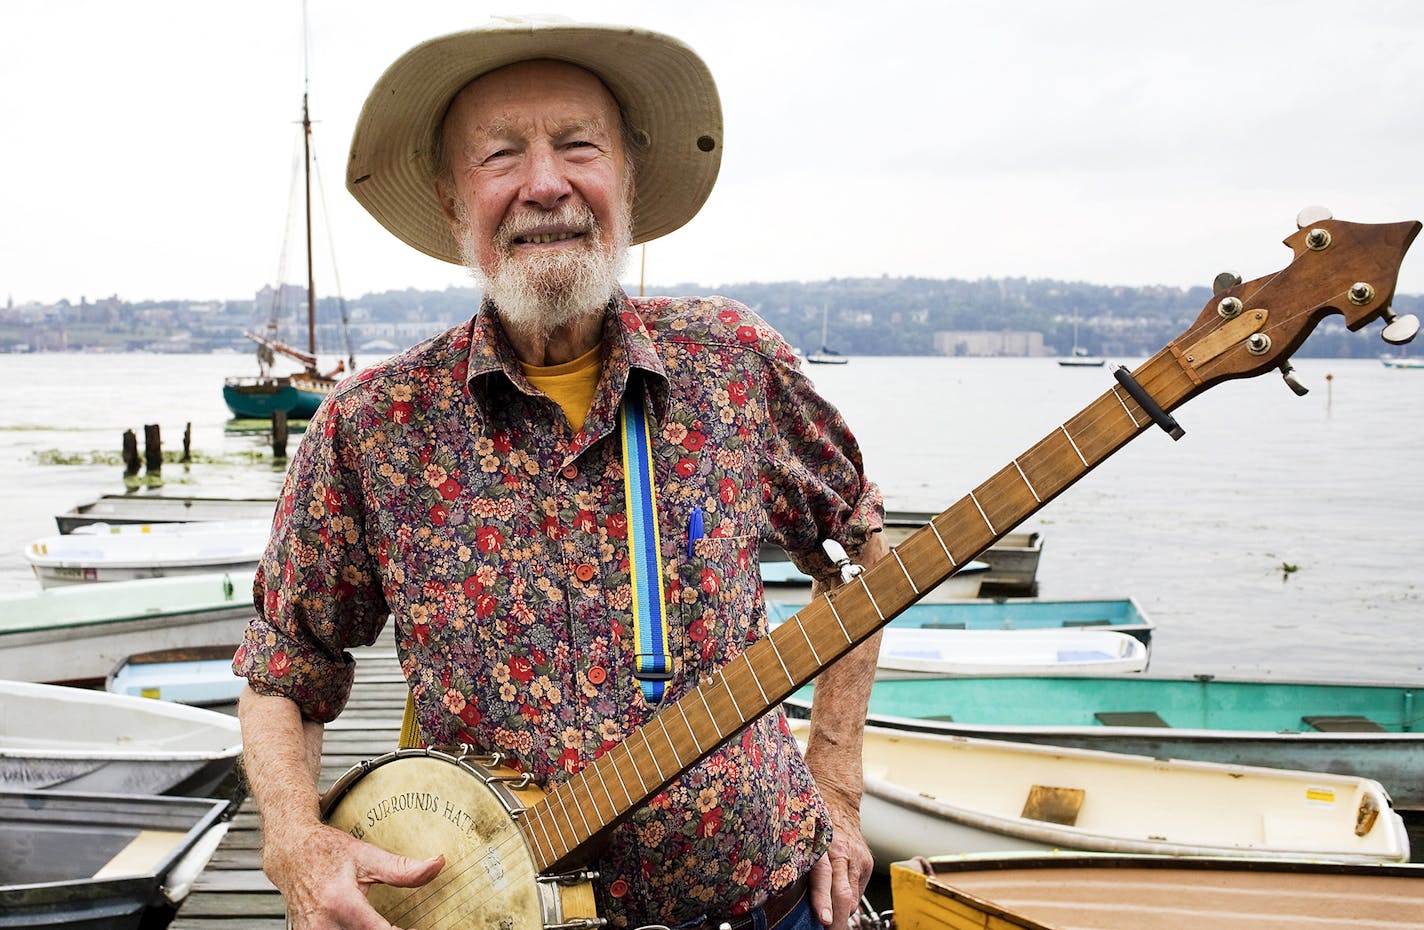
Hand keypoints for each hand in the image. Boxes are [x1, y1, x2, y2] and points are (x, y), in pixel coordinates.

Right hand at [266, 821, 443, 929]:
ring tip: (384, 924)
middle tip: (404, 926)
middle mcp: (322, 925)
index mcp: (340, 903)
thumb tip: (437, 864)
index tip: (419, 929)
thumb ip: (403, 868)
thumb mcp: (367, 856)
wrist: (290, 853)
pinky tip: (365, 927)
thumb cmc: (326, 852)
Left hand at [807, 800, 872, 929]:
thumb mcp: (798, 838)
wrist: (837, 802)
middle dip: (837, 919)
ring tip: (831, 925)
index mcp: (821, 843)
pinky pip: (857, 891)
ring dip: (842, 914)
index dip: (823, 899)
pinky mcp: (866, 863)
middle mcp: (842, 850)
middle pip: (843, 893)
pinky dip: (848, 902)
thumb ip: (797, 865)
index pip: (823, 875)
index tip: (824, 919)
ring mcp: (857, 857)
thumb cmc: (810, 821)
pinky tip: (839, 906)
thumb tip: (783, 898)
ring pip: (852, 897)